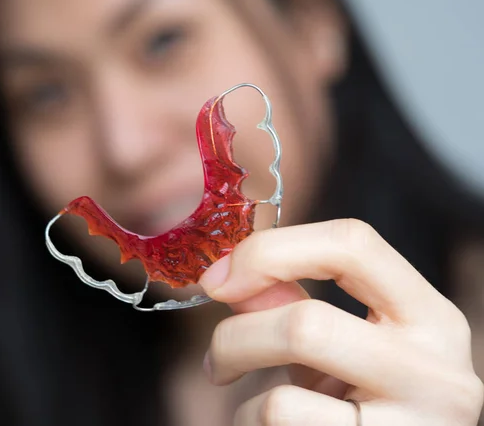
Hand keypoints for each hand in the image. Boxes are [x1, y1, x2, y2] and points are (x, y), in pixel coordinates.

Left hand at [199, 219, 483, 424]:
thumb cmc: (365, 398)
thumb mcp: (340, 344)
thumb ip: (292, 302)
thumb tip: (229, 276)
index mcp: (429, 316)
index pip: (352, 245)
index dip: (270, 251)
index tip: (220, 280)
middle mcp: (436, 372)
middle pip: (306, 325)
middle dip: (236, 337)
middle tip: (216, 357)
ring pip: (280, 401)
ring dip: (244, 399)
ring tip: (248, 403)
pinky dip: (251, 424)